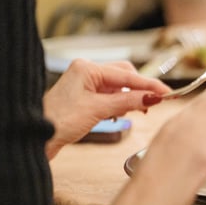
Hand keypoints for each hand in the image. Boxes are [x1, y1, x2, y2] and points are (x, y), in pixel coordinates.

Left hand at [43, 59, 170, 158]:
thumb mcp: (98, 110)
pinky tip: (122, 113)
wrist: (37, 136)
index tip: (168, 93)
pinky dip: (120, 103)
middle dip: (140, 89)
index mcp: (88, 68)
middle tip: (155, 103)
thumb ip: (127, 101)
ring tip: (139, 111)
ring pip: (119, 86)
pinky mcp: (85, 96)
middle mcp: (87, 71)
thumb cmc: (58, 121)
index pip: (127, 76)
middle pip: (125, 75)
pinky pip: (111, 95)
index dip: (150, 85)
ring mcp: (85, 83)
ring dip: (130, 97)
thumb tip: (152, 97)